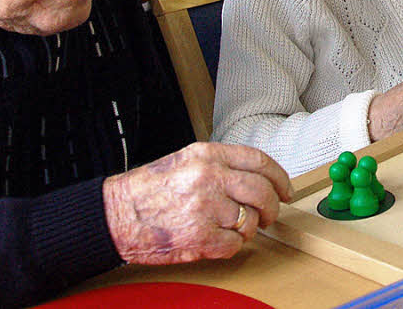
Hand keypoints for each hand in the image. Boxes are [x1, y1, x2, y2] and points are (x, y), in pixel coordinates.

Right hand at [102, 142, 290, 265]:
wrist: (117, 214)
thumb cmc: (151, 189)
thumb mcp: (188, 159)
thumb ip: (223, 164)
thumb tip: (258, 177)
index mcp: (209, 155)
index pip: (260, 161)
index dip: (279, 177)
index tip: (286, 190)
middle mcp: (210, 178)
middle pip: (262, 192)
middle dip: (272, 207)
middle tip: (270, 215)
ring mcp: (205, 208)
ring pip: (250, 221)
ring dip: (246, 229)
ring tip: (229, 227)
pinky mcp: (199, 237)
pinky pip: (234, 245)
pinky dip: (230, 246)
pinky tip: (215, 240)